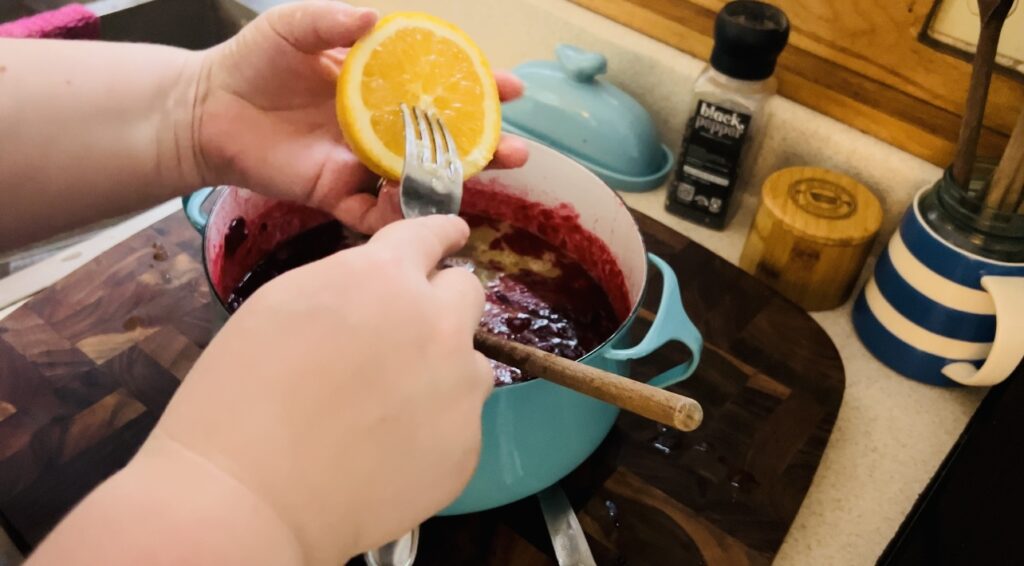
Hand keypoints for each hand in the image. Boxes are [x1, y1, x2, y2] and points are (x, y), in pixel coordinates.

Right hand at [143, 215, 491, 562]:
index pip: (433, 234)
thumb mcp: (286, 303)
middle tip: (404, 334)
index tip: (450, 236)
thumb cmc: (240, 395)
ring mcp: (460, 387)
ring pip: (471, 361)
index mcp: (386, 277)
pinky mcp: (467, 445)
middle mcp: (438, 323)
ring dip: (442, 368)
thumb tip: (383, 287)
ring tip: (389, 407)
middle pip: (467, 292)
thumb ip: (350, 282)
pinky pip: (462, 419)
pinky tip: (390, 448)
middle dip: (440, 302)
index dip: (440, 234)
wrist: (248, 497)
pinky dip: (436, 426)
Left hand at [192, 1, 527, 233]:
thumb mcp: (291, 27)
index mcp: (378, 86)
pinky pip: (373, 214)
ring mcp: (360, 163)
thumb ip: (330, 20)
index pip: (440, 85)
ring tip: (475, 181)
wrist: (205, 109)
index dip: (478, 86)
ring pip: (417, 180)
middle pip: (443, 140)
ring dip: (450, 184)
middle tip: (517, 151)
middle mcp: (379, 127)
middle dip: (485, 147)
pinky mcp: (334, 194)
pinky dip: (396, 217)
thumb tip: (372, 17)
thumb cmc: (250, 61)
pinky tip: (416, 211)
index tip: (512, 87)